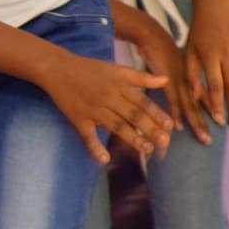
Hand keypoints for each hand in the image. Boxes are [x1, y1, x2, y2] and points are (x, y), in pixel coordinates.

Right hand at [41, 49, 174, 165]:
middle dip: (150, 129)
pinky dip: (95, 148)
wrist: (58, 68)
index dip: (157, 114)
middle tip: (164, 142)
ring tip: (146, 149)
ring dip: (132, 138)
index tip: (170, 126)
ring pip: (116, 126)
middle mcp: (109, 98)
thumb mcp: (117, 69)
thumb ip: (142, 77)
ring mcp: (93, 109)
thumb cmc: (90, 69)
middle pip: (132, 115)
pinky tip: (105, 160)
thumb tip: (166, 80)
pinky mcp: (78, 119)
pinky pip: (87, 136)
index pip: (142, 102)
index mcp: (120, 86)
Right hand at [142, 31, 216, 146]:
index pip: (210, 95)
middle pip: (202, 103)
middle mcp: (191, 80)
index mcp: (196, 76)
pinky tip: (178, 126)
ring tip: (205, 138)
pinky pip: (172, 99)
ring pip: (190, 104)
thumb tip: (196, 95)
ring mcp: (179, 80)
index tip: (226, 124)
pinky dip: (175, 113)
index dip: (216, 109)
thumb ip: (191, 80)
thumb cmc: (168, 53)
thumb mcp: (184, 66)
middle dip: (209, 122)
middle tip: (213, 139)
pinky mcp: (165, 80)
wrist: (154, 37)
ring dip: (197, 122)